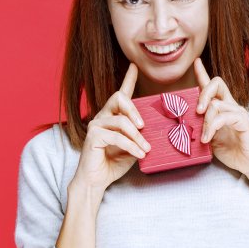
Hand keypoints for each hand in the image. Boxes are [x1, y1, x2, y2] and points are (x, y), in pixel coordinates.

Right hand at [71, 62, 151, 193]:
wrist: (96, 181)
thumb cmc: (113, 164)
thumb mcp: (132, 147)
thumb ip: (139, 136)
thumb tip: (155, 131)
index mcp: (112, 117)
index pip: (120, 94)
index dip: (128, 78)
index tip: (134, 66)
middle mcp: (102, 117)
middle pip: (119, 98)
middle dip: (134, 110)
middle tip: (144, 126)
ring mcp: (95, 125)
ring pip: (121, 121)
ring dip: (137, 136)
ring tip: (146, 148)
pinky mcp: (93, 136)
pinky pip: (116, 136)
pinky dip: (131, 146)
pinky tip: (139, 154)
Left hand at [193, 58, 248, 177]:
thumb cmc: (233, 151)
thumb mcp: (211, 138)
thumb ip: (201, 127)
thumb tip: (184, 123)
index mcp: (223, 108)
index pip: (212, 86)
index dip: (203, 73)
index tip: (195, 62)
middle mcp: (231, 106)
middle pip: (216, 84)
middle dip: (203, 92)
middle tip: (196, 110)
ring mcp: (238, 113)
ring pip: (216, 103)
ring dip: (206, 120)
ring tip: (203, 136)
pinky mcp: (244, 122)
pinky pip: (225, 116)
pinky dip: (213, 127)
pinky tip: (207, 139)